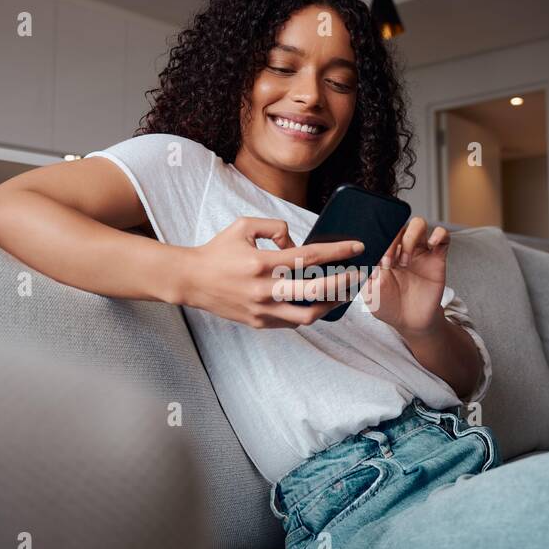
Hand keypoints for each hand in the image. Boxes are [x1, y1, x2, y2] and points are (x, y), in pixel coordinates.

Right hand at [178, 216, 363, 328]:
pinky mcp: (258, 323)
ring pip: (307, 315)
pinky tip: (318, 303)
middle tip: (358, 274)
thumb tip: (295, 241)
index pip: (310, 256)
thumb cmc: (218, 251)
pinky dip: (308, 313)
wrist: (191, 280)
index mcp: (262, 262)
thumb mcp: (243, 226)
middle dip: (343, 282)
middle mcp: (264, 289)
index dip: (338, 252)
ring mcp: (262, 310)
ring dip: (330, 305)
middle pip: (315, 290)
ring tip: (343, 294)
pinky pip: (291, 322)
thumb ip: (274, 227)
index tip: (357, 247)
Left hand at [361, 217, 449, 336]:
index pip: (380, 233)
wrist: (410, 321)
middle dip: (391, 242)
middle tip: (388, 263)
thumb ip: (367, 275)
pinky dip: (439, 234)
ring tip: (405, 261)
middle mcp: (401, 248)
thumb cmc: (388, 305)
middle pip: (398, 226)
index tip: (375, 261)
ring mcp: (420, 251)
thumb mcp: (370, 293)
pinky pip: (443, 236)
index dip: (377, 241)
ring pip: (418, 225)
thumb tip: (369, 260)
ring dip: (410, 238)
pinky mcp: (437, 257)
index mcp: (383, 252)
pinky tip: (432, 243)